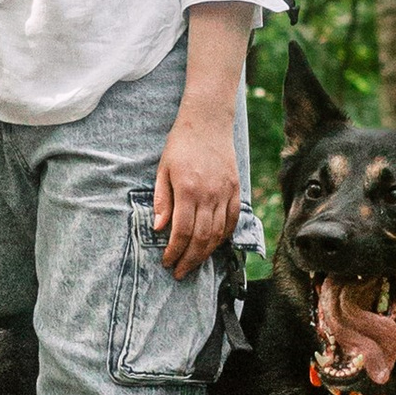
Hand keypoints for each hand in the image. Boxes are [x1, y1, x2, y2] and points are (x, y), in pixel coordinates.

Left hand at [153, 102, 242, 278]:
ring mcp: (225, 192)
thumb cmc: (181, 145)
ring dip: (205, 253)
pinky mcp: (236, 189)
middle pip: (201, 238)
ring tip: (193, 263)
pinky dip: (223, 237)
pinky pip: (232, 220)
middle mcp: (209, 194)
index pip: (182, 231)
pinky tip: (213, 246)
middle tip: (179, 272)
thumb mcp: (163, 170)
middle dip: (189, 259)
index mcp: (188, 190)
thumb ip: (162, 201)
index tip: (167, 262)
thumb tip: (159, 229)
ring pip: (218, 233)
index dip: (175, 251)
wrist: (208, 122)